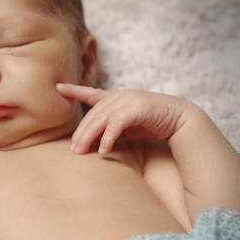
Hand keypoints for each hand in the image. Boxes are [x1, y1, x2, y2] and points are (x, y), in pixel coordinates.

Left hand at [56, 83, 188, 153]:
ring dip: (89, 137)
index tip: (58, 87)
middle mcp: (119, 97)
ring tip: (81, 152)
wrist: (181, 120)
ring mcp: (127, 100)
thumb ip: (111, 130)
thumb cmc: (153, 124)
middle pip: (92, 115)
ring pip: (101, 119)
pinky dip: (108, 137)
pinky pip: (116, 124)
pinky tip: (103, 150)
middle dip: (81, 133)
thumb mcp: (128, 127)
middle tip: (72, 150)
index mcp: (116, 99)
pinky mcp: (137, 108)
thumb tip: (94, 144)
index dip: (74, 90)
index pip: (91, 94)